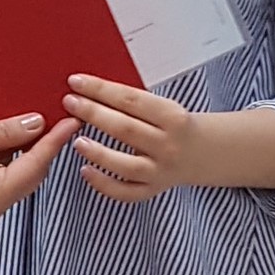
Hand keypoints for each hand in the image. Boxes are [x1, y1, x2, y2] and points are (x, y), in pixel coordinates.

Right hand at [0, 112, 78, 220]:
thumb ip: (5, 132)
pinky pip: (5, 172)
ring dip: (27, 148)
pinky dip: (11, 154)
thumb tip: (36, 123)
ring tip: (37, 120)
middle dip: (44, 144)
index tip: (73, 121)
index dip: (55, 140)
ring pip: (20, 171)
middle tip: (60, 116)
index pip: (36, 164)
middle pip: (32, 171)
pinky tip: (12, 134)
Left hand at [64, 75, 204, 201]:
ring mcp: (160, 170)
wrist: (204, 152)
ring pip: (125, 165)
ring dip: (98, 153)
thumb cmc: (175, 124)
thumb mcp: (164, 106)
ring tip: (77, 141)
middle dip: (93, 113)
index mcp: (172, 117)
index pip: (131, 100)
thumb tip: (90, 91)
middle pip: (125, 129)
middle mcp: (167, 145)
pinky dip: (104, 184)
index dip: (101, 90)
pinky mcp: (153, 189)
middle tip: (70, 102)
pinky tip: (85, 171)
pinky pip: (126, 192)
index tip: (77, 82)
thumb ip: (132, 102)